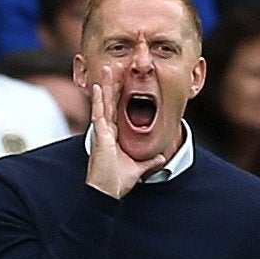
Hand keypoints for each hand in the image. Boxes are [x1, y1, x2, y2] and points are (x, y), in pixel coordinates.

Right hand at [84, 67, 166, 198]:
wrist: (107, 192)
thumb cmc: (117, 182)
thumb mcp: (139, 168)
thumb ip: (149, 162)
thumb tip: (161, 158)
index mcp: (114, 136)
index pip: (118, 110)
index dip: (122, 95)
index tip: (126, 80)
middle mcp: (107, 131)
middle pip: (111, 102)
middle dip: (114, 84)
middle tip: (116, 66)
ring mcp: (102, 132)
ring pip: (104, 103)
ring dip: (106, 85)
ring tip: (108, 68)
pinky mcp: (99, 137)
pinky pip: (98, 115)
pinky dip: (99, 100)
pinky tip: (100, 86)